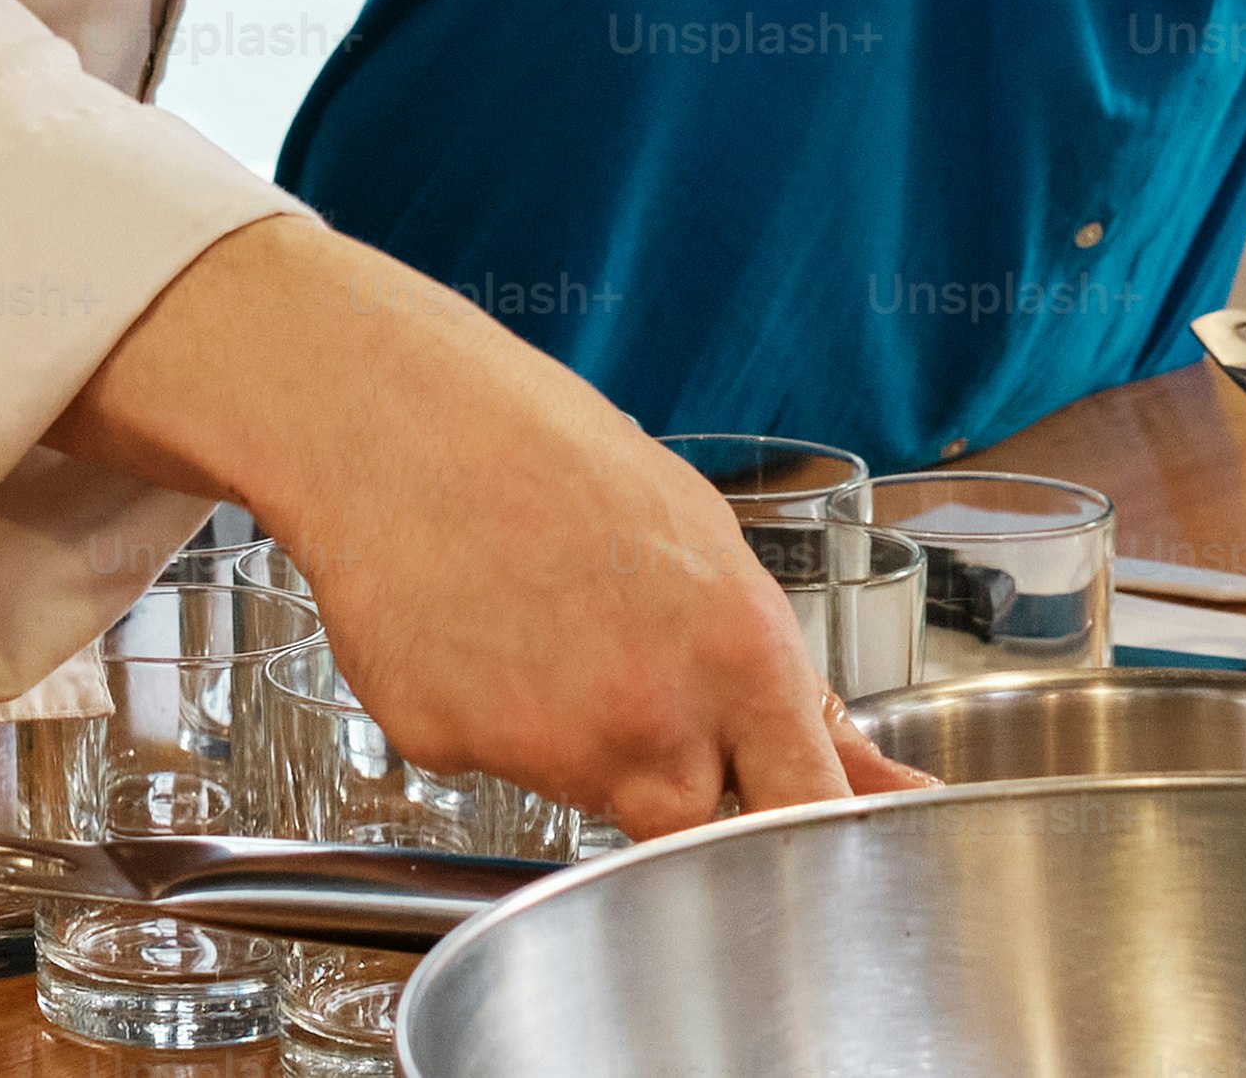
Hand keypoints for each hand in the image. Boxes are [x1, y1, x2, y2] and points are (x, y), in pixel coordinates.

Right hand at [50, 222, 920, 838]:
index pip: (808, 814)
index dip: (803, 829)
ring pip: (588, 791)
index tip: (798, 832)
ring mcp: (542, 747)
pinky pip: (489, 763)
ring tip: (540, 621)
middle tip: (635, 681)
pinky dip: (485, 717)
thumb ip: (776, 676)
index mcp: (736, 656)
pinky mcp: (444, 751)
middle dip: (682, 784)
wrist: (390, 413)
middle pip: (695, 829)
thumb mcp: (702, 537)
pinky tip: (470, 627)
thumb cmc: (547, 450)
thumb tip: (856, 772)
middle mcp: (647, 719)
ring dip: (580, 741)